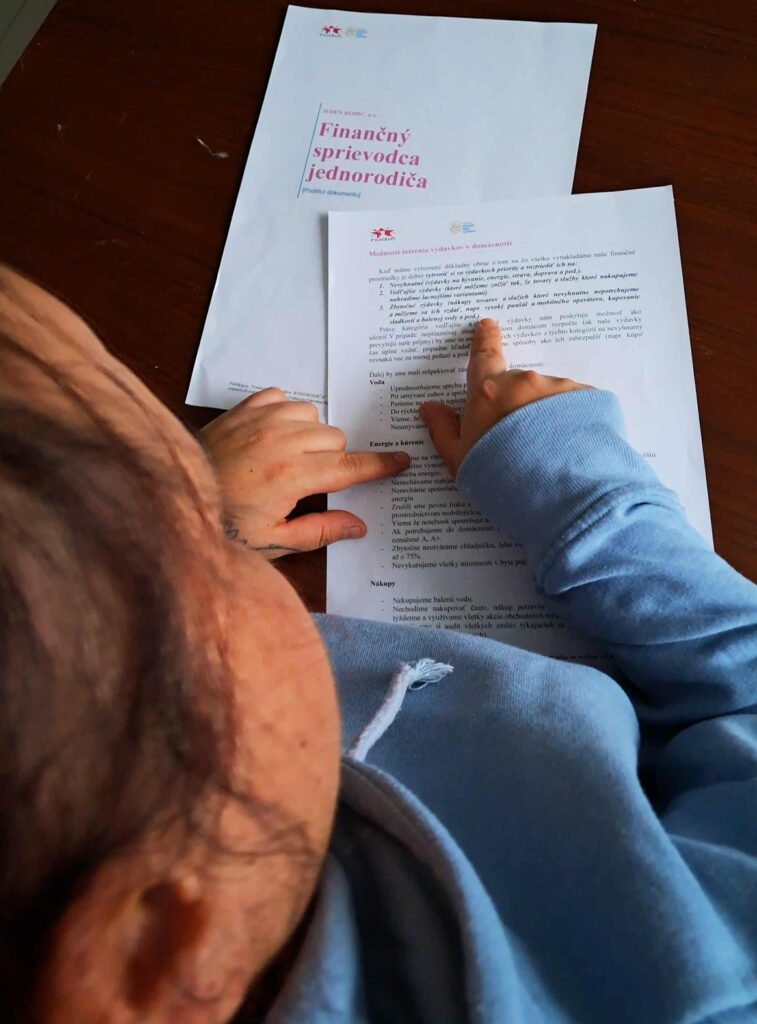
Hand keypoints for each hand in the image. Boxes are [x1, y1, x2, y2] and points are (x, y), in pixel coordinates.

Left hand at [201, 388, 409, 557]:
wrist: (172, 494)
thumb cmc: (221, 523)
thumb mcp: (272, 541)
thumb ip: (319, 531)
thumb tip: (358, 525)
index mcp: (295, 476)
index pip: (352, 467)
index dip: (380, 465)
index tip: (400, 461)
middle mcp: (284, 441)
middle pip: (336, 439)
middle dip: (333, 459)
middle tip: (311, 481)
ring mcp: (264, 419)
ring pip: (313, 417)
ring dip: (310, 435)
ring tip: (288, 458)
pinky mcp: (245, 408)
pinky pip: (283, 399)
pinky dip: (284, 415)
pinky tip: (271, 436)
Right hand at [419, 319, 590, 476]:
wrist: (559, 493)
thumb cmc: (502, 479)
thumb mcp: (460, 461)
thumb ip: (443, 431)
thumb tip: (429, 408)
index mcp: (488, 392)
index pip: (483, 357)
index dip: (484, 341)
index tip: (487, 326)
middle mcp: (523, 383)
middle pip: (517, 386)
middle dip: (517, 406)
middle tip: (520, 441)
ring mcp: (559, 389)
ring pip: (548, 398)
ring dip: (546, 416)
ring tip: (548, 453)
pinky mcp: (589, 401)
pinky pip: (576, 407)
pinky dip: (572, 423)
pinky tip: (570, 449)